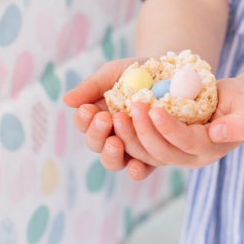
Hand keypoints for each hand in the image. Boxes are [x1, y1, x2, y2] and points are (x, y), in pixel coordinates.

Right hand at [62, 58, 147, 174]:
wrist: (176, 74)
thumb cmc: (140, 72)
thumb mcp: (115, 73)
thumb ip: (92, 86)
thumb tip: (66, 100)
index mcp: (99, 116)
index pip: (84, 123)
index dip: (83, 119)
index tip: (88, 109)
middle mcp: (112, 135)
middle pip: (96, 145)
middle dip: (97, 134)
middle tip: (105, 119)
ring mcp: (132, 147)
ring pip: (114, 161)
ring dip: (111, 153)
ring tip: (116, 142)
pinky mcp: (154, 155)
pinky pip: (143, 169)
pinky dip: (136, 171)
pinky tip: (136, 166)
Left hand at [110, 76, 243, 179]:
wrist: (233, 105)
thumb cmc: (243, 102)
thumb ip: (242, 123)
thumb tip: (219, 133)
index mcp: (210, 149)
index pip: (186, 142)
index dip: (168, 128)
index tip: (153, 108)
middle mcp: (190, 158)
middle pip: (161, 152)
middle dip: (142, 132)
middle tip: (128, 109)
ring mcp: (175, 156)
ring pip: (146, 155)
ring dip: (128, 138)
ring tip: (115, 116)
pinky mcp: (163, 148)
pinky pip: (140, 149)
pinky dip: (126, 138)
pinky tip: (113, 120)